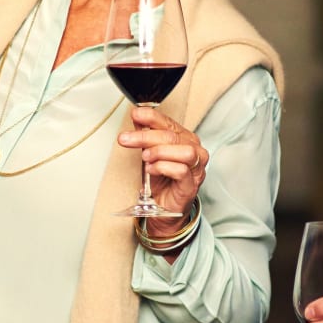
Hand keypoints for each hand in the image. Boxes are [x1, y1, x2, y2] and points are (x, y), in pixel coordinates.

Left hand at [118, 105, 209, 236]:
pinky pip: (181, 170)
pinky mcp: (192, 184)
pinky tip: (152, 169)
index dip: (152, 117)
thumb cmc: (161, 180)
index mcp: (185, 139)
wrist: (164, 208)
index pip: (169, 122)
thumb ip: (145, 135)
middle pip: (172, 136)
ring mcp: (196, 168)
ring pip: (183, 151)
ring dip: (159, 152)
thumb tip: (137, 117)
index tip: (135, 114)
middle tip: (126, 139)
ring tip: (145, 158)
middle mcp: (194, 150)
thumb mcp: (149, 153)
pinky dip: (164, 167)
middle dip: (146, 136)